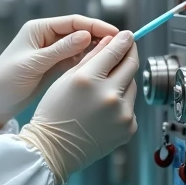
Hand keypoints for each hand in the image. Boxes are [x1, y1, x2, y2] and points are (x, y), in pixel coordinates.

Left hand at [0, 15, 118, 130]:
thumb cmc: (4, 81)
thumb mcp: (33, 64)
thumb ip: (60, 50)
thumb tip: (86, 35)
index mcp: (38, 29)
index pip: (73, 22)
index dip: (95, 26)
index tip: (114, 34)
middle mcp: (46, 38)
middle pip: (79, 32)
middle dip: (100, 37)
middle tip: (121, 45)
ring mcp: (51, 52)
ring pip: (80, 47)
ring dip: (96, 51)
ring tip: (116, 57)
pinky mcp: (53, 67)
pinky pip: (76, 61)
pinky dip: (88, 63)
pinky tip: (101, 68)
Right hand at [15, 31, 139, 184]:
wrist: (54, 149)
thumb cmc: (54, 113)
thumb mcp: (66, 79)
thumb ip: (91, 58)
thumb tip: (111, 42)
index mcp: (89, 80)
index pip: (115, 51)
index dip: (123, 40)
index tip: (127, 35)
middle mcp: (109, 95)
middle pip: (131, 65)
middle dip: (130, 54)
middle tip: (128, 48)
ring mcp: (122, 113)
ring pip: (131, 86)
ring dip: (123, 81)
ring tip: (105, 88)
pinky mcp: (128, 128)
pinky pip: (130, 107)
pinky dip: (121, 104)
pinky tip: (104, 109)